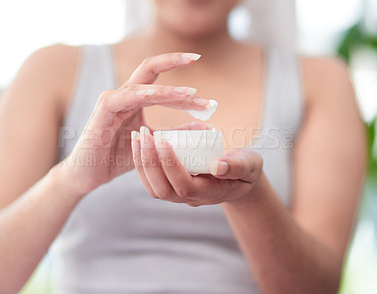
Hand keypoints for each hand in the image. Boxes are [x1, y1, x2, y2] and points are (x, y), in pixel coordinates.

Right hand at [58, 52, 209, 195]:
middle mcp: (125, 95)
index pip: (161, 82)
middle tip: (196, 57)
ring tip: (190, 93)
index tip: (207, 94)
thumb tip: (204, 127)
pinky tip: (155, 95)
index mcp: (136, 100)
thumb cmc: (117, 157)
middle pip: (149, 68)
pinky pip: (121, 97)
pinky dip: (140, 95)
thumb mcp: (154, 144)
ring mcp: (112, 100)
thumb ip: (175, 133)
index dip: (183, 85)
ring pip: (141, 84)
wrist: (89, 173)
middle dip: (173, 60)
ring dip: (167, 89)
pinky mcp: (102, 111)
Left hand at [131, 126, 263, 206]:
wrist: (239, 179)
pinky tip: (139, 143)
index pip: (184, 185)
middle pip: (162, 190)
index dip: (171, 165)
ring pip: (153, 188)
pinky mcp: (171, 188)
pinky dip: (142, 163)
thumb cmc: (246, 170)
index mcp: (209, 193)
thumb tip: (218, 166)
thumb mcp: (250, 165)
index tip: (162, 139)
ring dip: (142, 163)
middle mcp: (190, 199)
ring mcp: (178, 196)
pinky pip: (151, 181)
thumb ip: (238, 166)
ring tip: (137, 136)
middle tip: (144, 134)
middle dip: (150, 162)